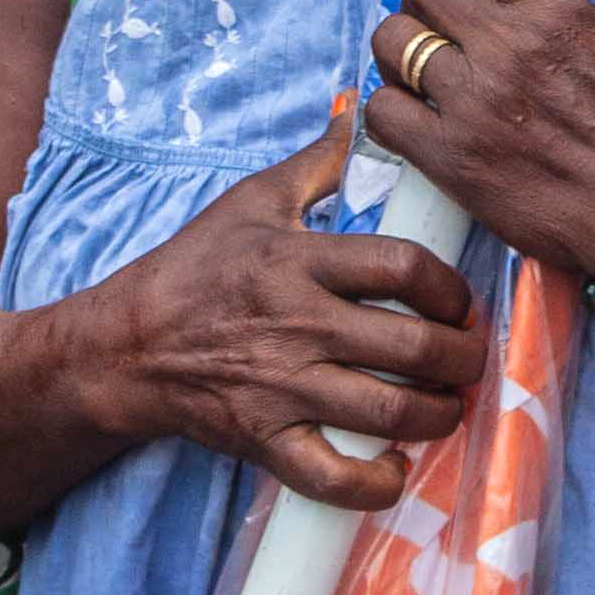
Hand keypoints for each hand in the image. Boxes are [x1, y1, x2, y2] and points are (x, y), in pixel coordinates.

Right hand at [83, 98, 486, 512]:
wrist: (128, 345)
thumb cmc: (195, 270)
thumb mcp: (252, 201)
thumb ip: (317, 163)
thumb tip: (363, 112)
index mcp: (298, 261)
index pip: (404, 268)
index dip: (450, 288)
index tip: (456, 302)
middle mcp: (296, 324)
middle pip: (412, 346)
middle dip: (461, 358)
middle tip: (466, 359)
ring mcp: (281, 387)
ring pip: (390, 411)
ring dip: (438, 414)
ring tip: (446, 405)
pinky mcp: (264, 439)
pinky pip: (334, 476)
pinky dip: (375, 482)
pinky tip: (393, 465)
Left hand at [354, 0, 594, 292]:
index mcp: (554, 8)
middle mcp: (505, 46)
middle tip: (445, 18)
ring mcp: (471, 103)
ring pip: (391, 40)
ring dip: (401, 48)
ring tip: (422, 65)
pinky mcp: (450, 159)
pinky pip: (381, 111)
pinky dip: (390, 108)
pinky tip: (416, 114)